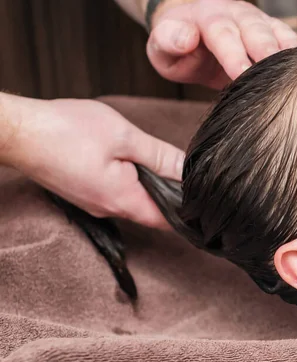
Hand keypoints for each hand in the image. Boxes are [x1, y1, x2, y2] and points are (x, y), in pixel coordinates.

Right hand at [10, 98, 183, 229]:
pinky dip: (132, 180)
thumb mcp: (124, 137)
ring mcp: (95, 202)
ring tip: (162, 162)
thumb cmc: (65, 131)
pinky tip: (132, 161)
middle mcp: (109, 209)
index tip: (204, 199)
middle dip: (172, 195)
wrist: (17, 131)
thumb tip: (188, 170)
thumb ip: (160, 156)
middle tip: (189, 173)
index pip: (168, 220)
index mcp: (123, 200)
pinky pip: (117, 192)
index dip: (188, 211)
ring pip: (135, 200)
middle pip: (153, 211)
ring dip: (150, 185)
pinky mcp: (85, 192)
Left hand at [146, 0, 296, 87]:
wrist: (192, 32)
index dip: (234, 54)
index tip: (242, 74)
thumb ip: (168, 41)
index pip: (223, 34)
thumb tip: (185, 38)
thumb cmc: (176, 47)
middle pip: (256, 31)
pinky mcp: (273, 33)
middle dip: (268, 52)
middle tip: (279, 76)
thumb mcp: (161, 47)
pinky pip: (291, 41)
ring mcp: (258, 22)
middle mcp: (237, 14)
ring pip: (278, 33)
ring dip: (289, 53)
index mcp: (207, 17)